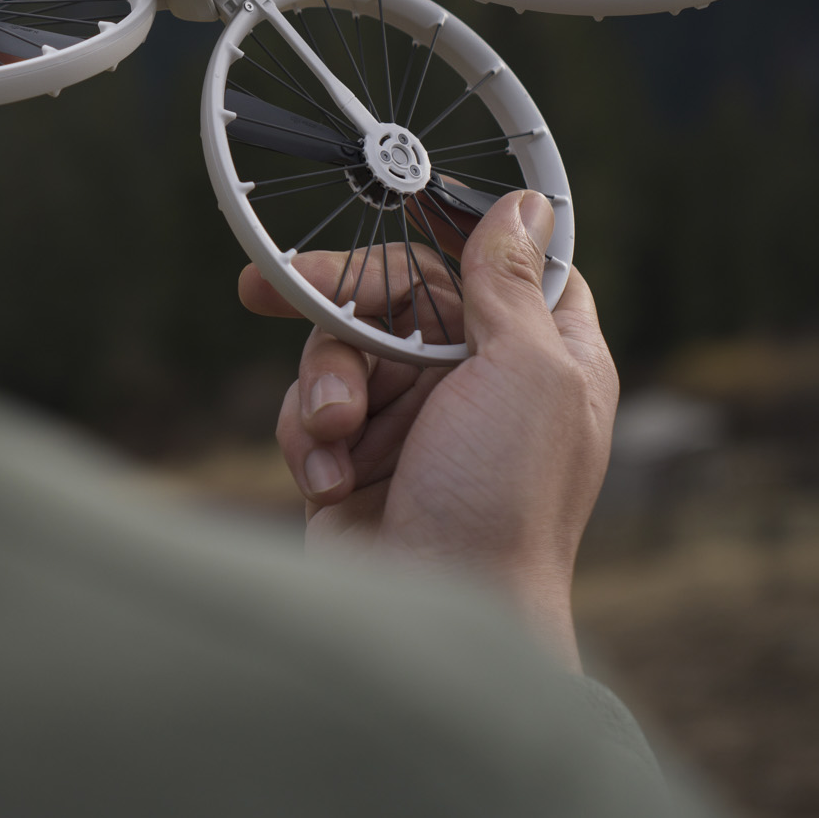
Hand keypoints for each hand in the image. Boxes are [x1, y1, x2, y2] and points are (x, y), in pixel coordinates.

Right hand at [246, 192, 616, 668]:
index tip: (397, 200)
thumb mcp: (526, 373)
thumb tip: (527, 204)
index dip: (450, 232)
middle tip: (276, 286)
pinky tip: (327, 480)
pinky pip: (309, 414)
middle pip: (397, 299)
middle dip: (342, 306)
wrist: (435, 618)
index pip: (499, 263)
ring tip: (334, 435)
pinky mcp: (355, 465)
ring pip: (342, 353)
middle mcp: (480, 385)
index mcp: (542, 356)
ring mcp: (415, 427)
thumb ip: (512, 284)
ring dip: (326, 387)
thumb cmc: (503, 505)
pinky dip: (308, 439)